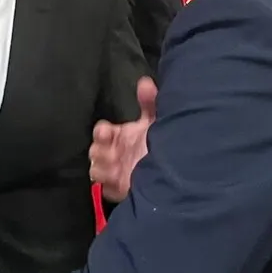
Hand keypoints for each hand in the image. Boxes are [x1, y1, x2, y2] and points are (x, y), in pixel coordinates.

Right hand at [90, 76, 156, 201]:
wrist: (176, 174)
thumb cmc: (161, 145)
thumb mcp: (156, 122)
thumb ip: (150, 103)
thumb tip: (145, 82)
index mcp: (120, 136)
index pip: (101, 132)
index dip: (101, 132)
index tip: (107, 132)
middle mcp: (114, 154)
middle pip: (94, 152)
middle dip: (100, 151)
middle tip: (110, 152)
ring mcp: (115, 173)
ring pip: (96, 171)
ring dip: (103, 168)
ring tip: (115, 168)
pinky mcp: (119, 190)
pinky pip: (106, 189)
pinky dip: (110, 185)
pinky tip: (120, 181)